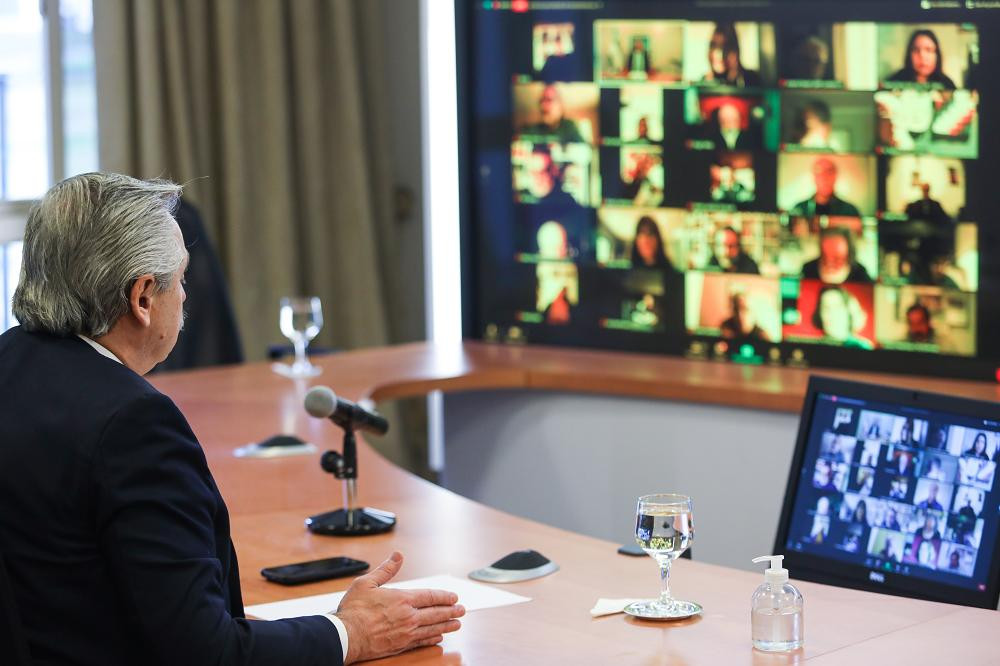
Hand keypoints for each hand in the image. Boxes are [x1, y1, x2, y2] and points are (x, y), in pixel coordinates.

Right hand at [336, 552, 464, 663]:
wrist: (346, 636)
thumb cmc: (354, 610)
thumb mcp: (367, 583)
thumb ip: (386, 570)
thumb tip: (398, 556)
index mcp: (402, 599)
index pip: (431, 596)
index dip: (444, 596)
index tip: (454, 597)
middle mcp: (408, 616)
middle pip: (436, 613)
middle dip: (451, 611)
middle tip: (462, 610)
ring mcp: (406, 632)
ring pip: (432, 628)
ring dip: (447, 625)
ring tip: (457, 624)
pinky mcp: (401, 645)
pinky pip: (422, 641)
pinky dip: (432, 638)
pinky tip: (438, 637)